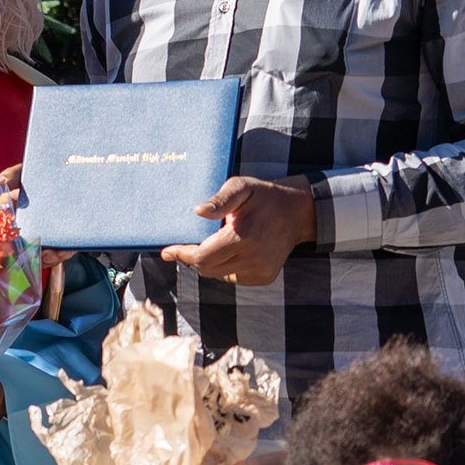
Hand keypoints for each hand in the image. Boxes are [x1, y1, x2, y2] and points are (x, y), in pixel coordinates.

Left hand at [160, 176, 315, 285]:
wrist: (298, 211)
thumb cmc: (264, 196)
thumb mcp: (241, 187)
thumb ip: (219, 200)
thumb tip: (197, 211)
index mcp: (243, 237)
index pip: (202, 257)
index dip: (182, 254)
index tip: (167, 252)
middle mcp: (253, 258)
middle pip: (207, 269)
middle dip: (194, 257)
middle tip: (190, 242)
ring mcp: (261, 270)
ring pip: (219, 275)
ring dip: (211, 262)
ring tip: (218, 241)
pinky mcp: (265, 277)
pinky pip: (234, 277)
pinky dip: (227, 266)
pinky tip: (233, 249)